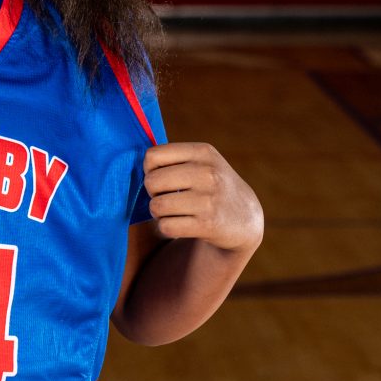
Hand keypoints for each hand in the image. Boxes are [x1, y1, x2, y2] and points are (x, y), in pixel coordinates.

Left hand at [141, 141, 263, 252]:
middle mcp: (207, 173)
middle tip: (166, 197)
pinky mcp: (207, 225)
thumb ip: (173, 158)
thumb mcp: (203, 162)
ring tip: (171, 211)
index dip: (149, 170)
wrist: (244, 217)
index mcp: (203, 152)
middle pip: (151, 181)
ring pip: (157, 206)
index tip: (161, 179)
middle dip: (153, 193)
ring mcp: (208, 199)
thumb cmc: (212, 186)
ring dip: (158, 213)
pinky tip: (179, 224)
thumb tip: (137, 164)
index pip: (153, 155)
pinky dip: (167, 228)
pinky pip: (166, 226)